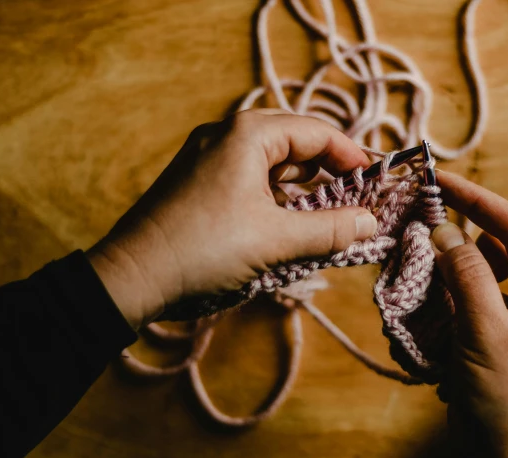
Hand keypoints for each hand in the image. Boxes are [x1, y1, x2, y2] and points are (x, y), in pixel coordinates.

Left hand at [87, 110, 376, 328]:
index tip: (376, 182)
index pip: (316, 132)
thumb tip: (369, 222)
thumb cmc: (205, 250)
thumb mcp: (277, 240)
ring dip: (303, 189)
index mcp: (248, 135)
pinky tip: (288, 226)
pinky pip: (251, 180)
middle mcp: (227, 135)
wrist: (131, 276)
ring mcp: (209, 158)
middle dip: (329, 172)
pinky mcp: (200, 182)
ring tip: (326, 218)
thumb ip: (330, 229)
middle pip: (296, 143)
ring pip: (273, 164)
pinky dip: (277, 198)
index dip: (352, 156)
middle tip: (356, 200)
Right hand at [431, 173, 507, 457]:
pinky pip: (469, 302)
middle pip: (497, 246)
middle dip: (458, 235)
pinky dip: (446, 298)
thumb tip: (444, 227)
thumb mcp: (485, 330)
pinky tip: (423, 305)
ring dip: (448, 269)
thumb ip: (465, 272)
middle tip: (418, 220)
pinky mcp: (497, 337)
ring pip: (479, 273)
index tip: (439, 179)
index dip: (477, 199)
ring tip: (416, 267)